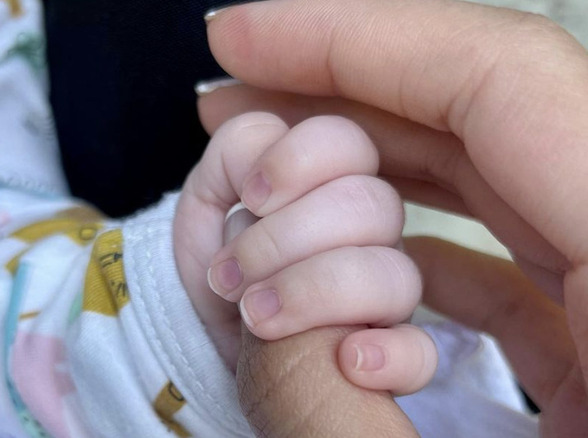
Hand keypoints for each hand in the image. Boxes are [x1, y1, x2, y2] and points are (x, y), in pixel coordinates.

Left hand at [173, 111, 436, 391]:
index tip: (248, 197)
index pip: (348, 144)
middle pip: (372, 206)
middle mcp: (370, 232)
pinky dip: (391, 357)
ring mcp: (385, 293)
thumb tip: (264, 150)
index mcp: (333, 182)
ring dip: (316, 293)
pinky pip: (421, 355)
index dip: (298, 161)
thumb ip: (234, 154)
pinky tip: (349, 362)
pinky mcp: (388, 355)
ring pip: (396, 276)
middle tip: (230, 276)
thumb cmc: (222, 260)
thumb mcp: (207, 197)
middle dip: (287, 238)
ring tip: (255, 319)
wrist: (212, 335)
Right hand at [200, 0, 587, 434]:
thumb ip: (330, 414)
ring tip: (269, 181)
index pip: (502, 80)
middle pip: (484, 112)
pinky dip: (417, 242)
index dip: (352, 39)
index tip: (236, 43)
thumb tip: (257, 330)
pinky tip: (348, 266)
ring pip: (494, 174)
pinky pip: (510, 251)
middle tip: (229, 102)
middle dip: (339, 95)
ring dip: (370, 165)